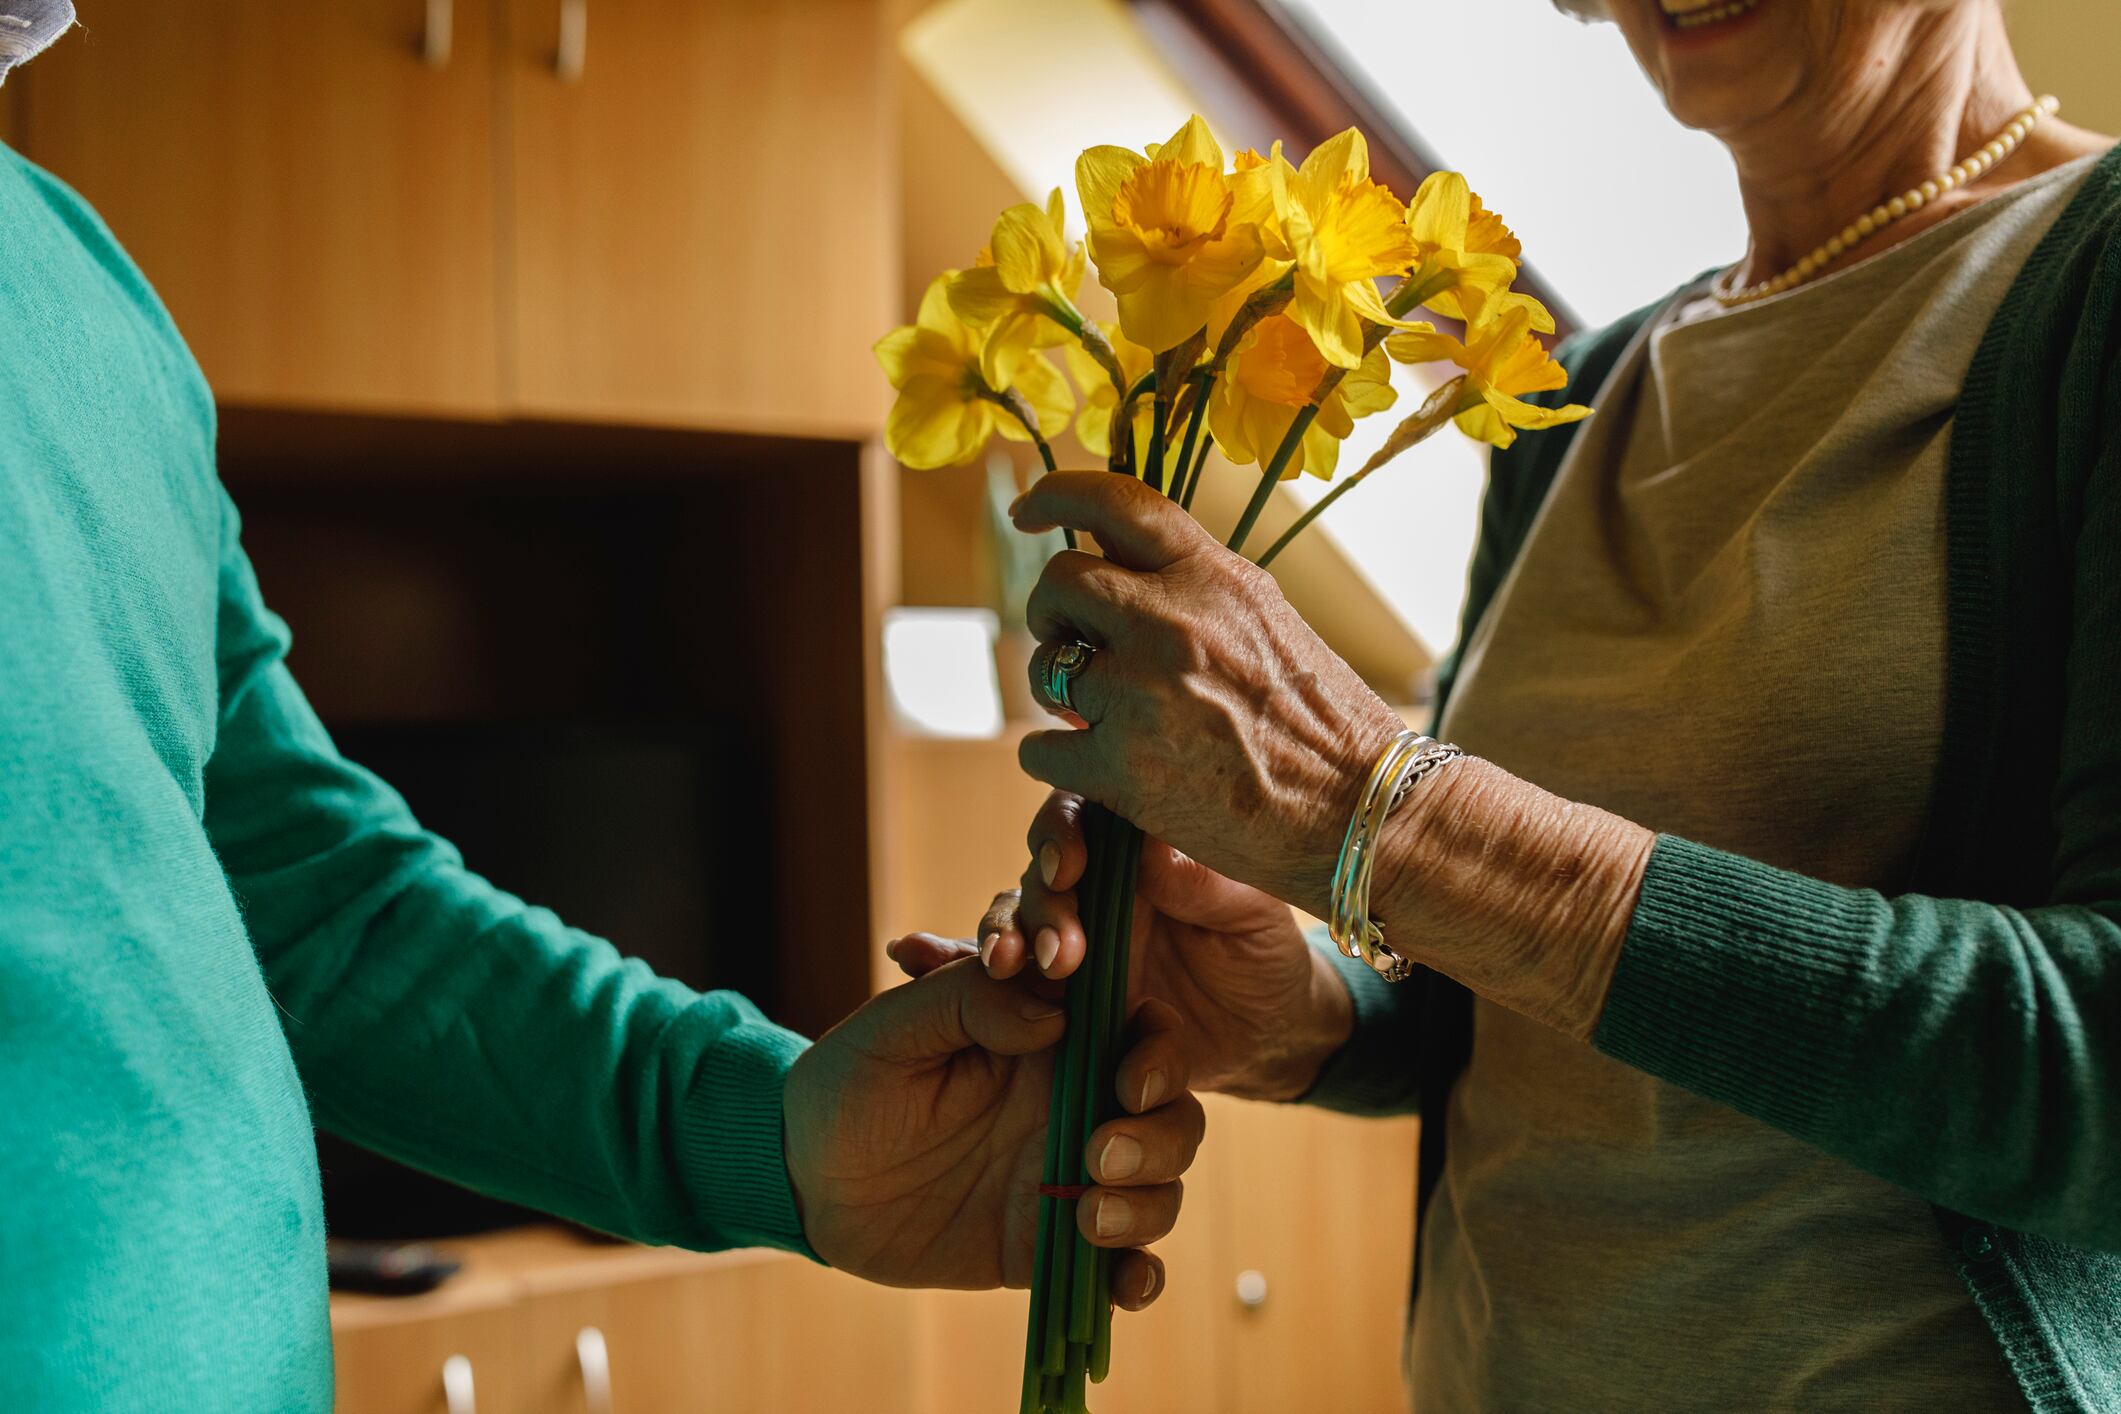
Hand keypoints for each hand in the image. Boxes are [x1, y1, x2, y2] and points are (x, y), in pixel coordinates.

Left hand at [783, 956, 1204, 1303]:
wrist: (807, 1180)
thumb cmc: (849, 1084)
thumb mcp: (895, 1027)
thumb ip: (968, 1000)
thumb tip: (1054, 1013)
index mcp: (1051, 1036)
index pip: (1138, 1027)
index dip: (1157, 1049)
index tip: (1128, 1080)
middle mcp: (1075, 1101)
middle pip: (1168, 1110)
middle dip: (1159, 1134)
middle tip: (1095, 1155)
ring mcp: (1071, 1174)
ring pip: (1160, 1183)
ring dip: (1147, 1202)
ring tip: (1085, 1216)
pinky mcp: (1052, 1241)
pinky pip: (1120, 1262)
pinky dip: (1137, 1276)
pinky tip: (1124, 1285)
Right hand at [889, 791, 1355, 1101]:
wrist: (1270, 1035)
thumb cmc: (1266, 956)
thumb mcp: (1255, 916)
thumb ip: (1209, 884)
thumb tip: (1154, 849)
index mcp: (1136, 851)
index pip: (1085, 818)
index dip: (1064, 833)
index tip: (1067, 867)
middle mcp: (1091, 888)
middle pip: (1039, 873)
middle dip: (1035, 903)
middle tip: (1053, 949)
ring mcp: (1068, 943)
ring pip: (1013, 924)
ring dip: (1002, 939)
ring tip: (1010, 970)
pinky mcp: (1053, 1001)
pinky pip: (992, 982)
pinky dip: (946, 968)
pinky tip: (909, 956)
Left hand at [1008, 472, 1404, 918]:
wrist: (1360, 812)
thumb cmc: (1323, 723)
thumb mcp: (1267, 620)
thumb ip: (1195, 588)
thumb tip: (1121, 567)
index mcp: (1214, 576)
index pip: (1118, 502)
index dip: (1058, 494)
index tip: (1028, 510)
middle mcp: (1172, 622)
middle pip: (1060, 582)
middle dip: (1053, 612)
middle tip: (1073, 644)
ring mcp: (1142, 695)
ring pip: (1043, 666)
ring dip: (1057, 689)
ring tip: (1100, 712)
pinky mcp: (1122, 769)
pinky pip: (1041, 749)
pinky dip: (1058, 760)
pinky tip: (1096, 767)